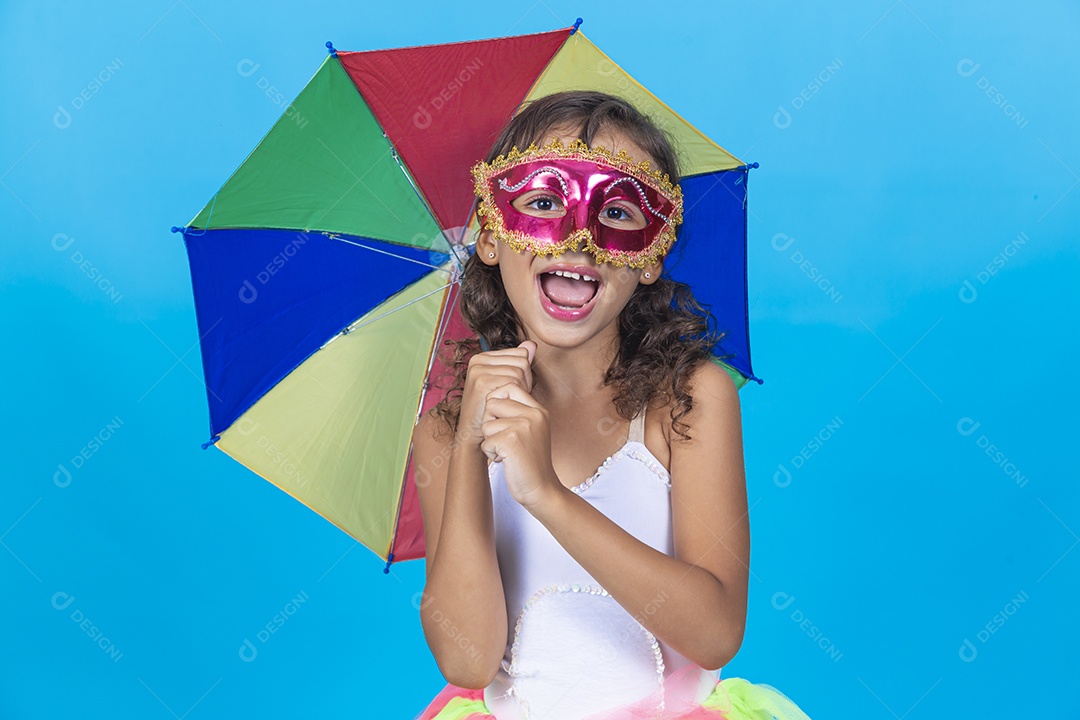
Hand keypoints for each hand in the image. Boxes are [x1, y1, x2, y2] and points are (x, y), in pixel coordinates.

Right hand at [455, 340, 536, 449]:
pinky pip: (514, 382)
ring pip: (520, 371)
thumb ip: (518, 363)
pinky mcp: (481, 382)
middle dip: (524, 382)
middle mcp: (478, 359)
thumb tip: (532, 344)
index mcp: (483, 357)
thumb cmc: (493, 411)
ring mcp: (479, 370)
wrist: (475, 435)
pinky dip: (514, 397)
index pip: (521, 354)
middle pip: (522, 361)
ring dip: (520, 391)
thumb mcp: (507, 384)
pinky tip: (502, 406)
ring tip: (505, 403)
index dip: (524, 375)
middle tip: (508, 399)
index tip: (511, 391)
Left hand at [480, 382, 560, 509]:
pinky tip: (506, 461)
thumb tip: (490, 396)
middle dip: (491, 423)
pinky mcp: (511, 441)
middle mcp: (533, 414)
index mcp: (538, 410)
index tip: (503, 422)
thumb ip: (517, 411)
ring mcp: (523, 426)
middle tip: (505, 439)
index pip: (509, 387)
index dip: (497, 403)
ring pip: (486, 424)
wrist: (541, 489)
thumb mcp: (531, 430)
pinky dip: (491, 454)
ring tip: (508, 452)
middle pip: (492, 403)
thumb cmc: (530, 461)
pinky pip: (485, 441)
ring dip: (491, 441)